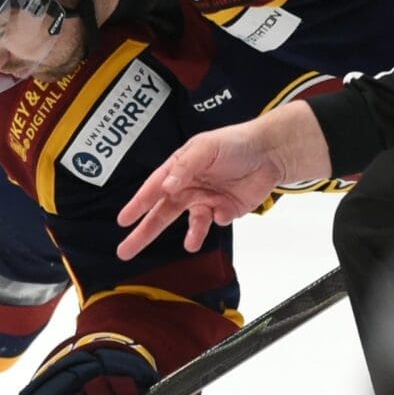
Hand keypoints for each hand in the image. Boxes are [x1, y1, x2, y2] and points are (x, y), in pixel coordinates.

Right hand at [116, 102, 331, 259]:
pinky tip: (225, 210)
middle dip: (145, 233)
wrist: (270, 153)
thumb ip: (184, 167)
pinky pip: (217, 222)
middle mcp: (189, 187)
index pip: (153, 190)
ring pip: (192, 223)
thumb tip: (165, 187)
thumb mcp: (206, 148)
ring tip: (190, 244)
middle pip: (163, 214)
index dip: (137, 205)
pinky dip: (219, 220)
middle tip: (125, 251)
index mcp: (179, 170)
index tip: (123, 221)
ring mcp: (207, 200)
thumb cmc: (234, 143)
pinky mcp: (226, 210)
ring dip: (190, 235)